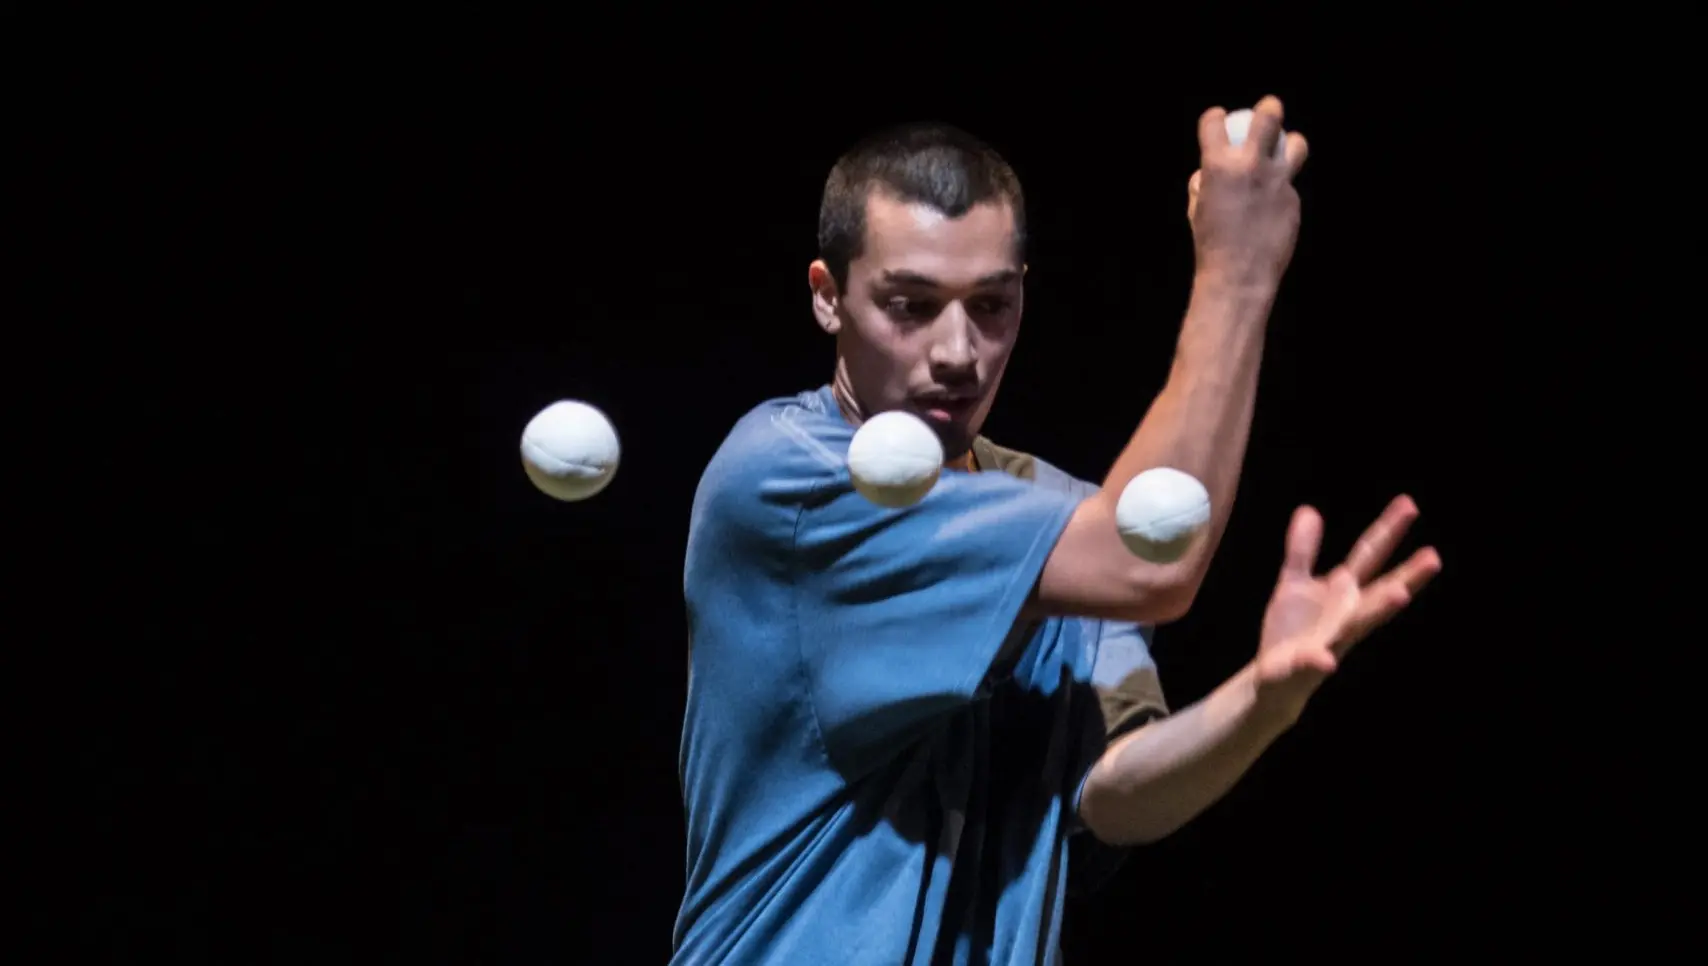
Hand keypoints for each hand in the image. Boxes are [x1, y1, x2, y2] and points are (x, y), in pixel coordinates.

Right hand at [1187, 95, 1309, 288]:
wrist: (1238, 275)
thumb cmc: (1210, 244)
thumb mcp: (1198, 208)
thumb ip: (1206, 184)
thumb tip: (1210, 172)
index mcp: (1218, 165)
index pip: (1213, 122)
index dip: (1214, 117)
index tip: (1218, 119)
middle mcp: (1250, 165)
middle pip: (1268, 118)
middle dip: (1269, 108)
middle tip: (1270, 109)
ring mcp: (1276, 182)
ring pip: (1296, 146)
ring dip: (1291, 143)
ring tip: (1288, 149)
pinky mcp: (1292, 200)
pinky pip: (1288, 187)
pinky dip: (1281, 191)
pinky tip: (1272, 209)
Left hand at [1252, 496, 1441, 720]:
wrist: (1275, 678)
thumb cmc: (1293, 629)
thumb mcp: (1294, 582)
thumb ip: (1302, 549)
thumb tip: (1309, 509)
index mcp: (1344, 591)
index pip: (1370, 555)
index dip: (1387, 529)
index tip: (1409, 503)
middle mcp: (1347, 615)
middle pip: (1381, 590)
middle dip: (1407, 576)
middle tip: (1434, 558)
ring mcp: (1332, 640)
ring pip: (1359, 624)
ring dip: (1380, 610)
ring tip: (1400, 595)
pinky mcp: (1307, 665)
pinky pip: (1315, 662)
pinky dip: (1319, 661)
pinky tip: (1327, 661)